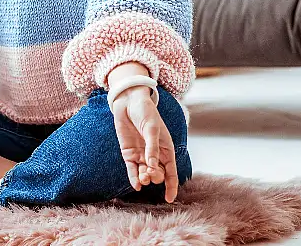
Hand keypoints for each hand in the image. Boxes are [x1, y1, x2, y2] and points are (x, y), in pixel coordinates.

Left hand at [110, 85, 178, 202]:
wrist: (129, 103)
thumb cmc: (145, 113)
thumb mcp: (152, 128)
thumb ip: (152, 147)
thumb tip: (152, 165)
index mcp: (166, 149)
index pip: (171, 171)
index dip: (171, 185)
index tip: (170, 198)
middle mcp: (154, 155)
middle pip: (158, 174)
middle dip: (156, 177)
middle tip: (150, 172)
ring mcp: (141, 155)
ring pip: (145, 174)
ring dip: (145, 179)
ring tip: (143, 178)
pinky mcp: (129, 154)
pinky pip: (132, 170)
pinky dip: (134, 178)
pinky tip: (136, 185)